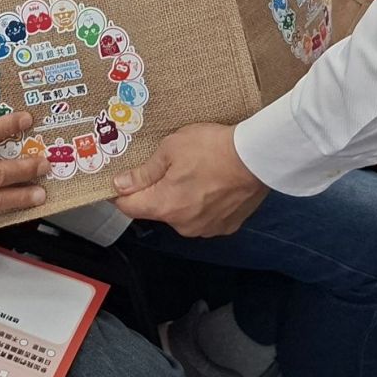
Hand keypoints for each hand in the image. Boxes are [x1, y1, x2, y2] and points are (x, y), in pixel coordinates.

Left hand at [112, 122, 266, 236]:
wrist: (256, 157)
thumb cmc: (212, 148)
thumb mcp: (170, 149)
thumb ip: (144, 172)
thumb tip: (120, 185)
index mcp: (164, 206)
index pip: (128, 207)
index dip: (120, 194)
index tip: (121, 182)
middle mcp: (182, 225)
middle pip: (157, 209)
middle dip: (157, 191)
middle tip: (168, 166)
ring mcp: (206, 228)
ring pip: (182, 214)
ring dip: (182, 198)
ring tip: (196, 173)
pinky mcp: (226, 226)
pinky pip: (204, 216)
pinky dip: (204, 203)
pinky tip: (213, 184)